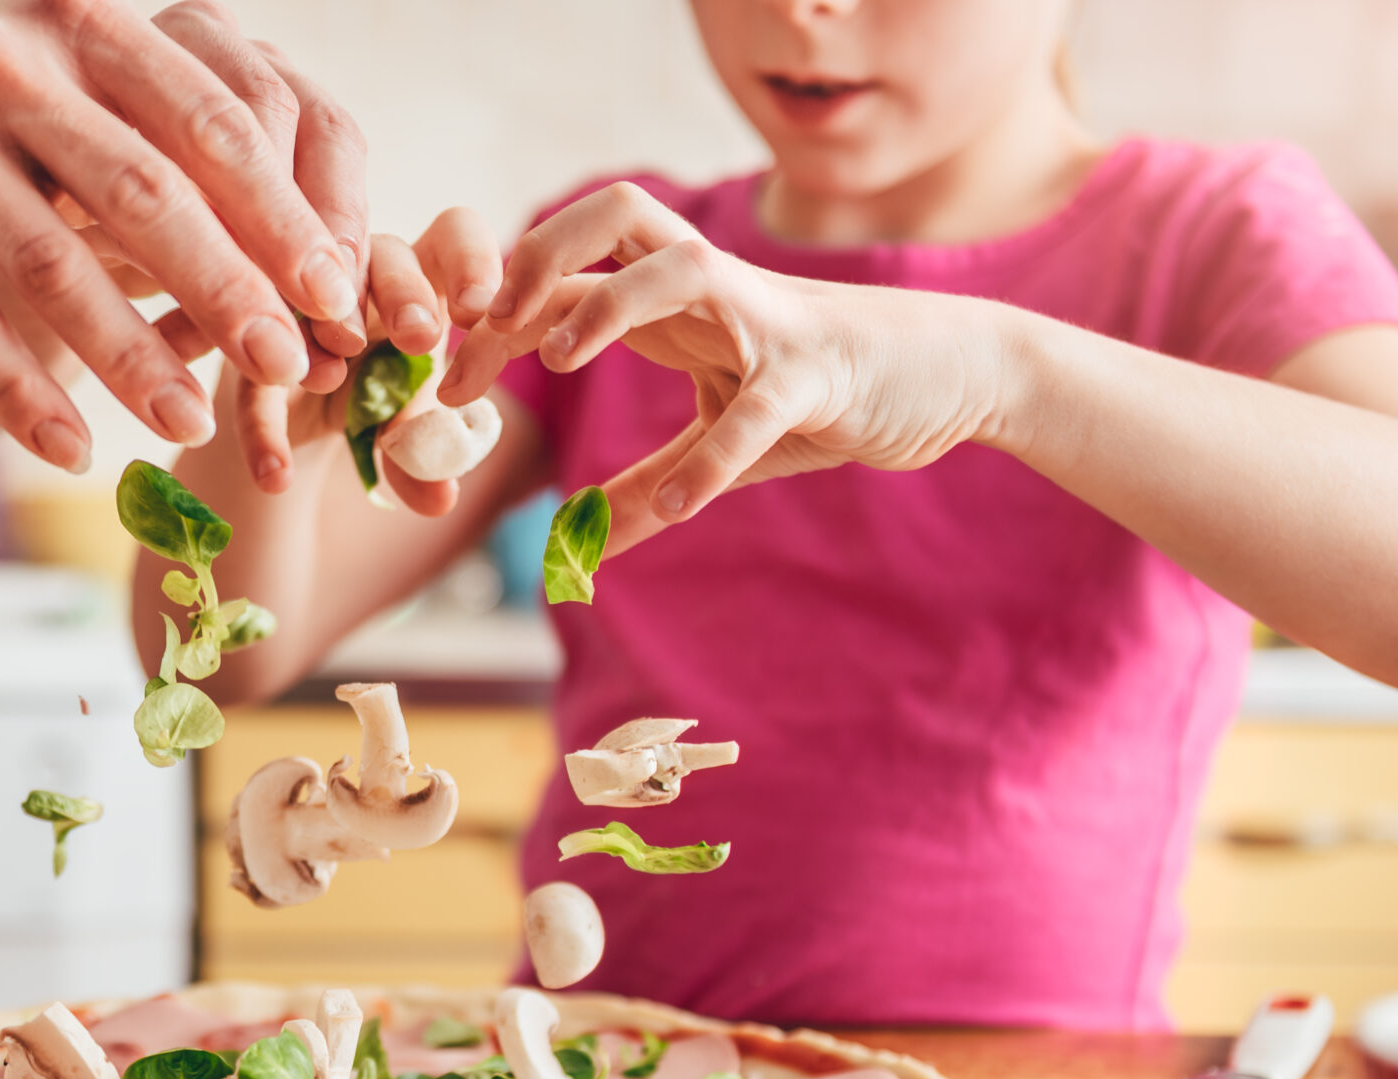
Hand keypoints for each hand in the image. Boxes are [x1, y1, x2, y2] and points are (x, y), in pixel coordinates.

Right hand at [0, 0, 368, 472]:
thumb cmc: (13, 105)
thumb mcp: (96, 85)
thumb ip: (193, 146)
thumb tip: (328, 266)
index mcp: (93, 26)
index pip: (212, 120)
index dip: (282, 211)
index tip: (336, 294)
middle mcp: (13, 67)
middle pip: (141, 191)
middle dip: (225, 288)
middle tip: (288, 365)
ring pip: (48, 263)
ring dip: (128, 355)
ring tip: (191, 426)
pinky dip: (17, 391)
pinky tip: (74, 452)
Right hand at [228, 206, 502, 514]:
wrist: (291, 430)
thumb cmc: (371, 401)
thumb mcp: (402, 424)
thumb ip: (424, 450)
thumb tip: (441, 497)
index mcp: (416, 277)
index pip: (452, 235)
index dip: (471, 260)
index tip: (476, 312)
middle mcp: (357, 269)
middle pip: (385, 252)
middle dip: (402, 289)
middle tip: (416, 337)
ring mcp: (295, 298)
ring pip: (308, 291)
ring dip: (325, 326)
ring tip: (327, 379)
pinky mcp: (243, 342)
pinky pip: (252, 379)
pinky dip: (263, 431)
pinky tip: (275, 476)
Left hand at [440, 182, 1012, 550]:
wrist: (950, 377)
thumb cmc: (827, 395)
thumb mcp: (722, 441)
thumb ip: (652, 482)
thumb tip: (583, 545)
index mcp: (677, 294)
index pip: (570, 262)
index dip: (498, 302)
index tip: (446, 371)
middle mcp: (714, 289)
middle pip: (613, 214)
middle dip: (539, 260)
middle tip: (485, 333)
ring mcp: (769, 323)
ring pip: (682, 272)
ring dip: (612, 308)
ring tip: (558, 364)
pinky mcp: (820, 377)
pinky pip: (758, 410)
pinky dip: (709, 460)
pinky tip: (666, 511)